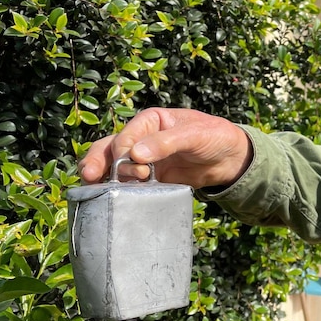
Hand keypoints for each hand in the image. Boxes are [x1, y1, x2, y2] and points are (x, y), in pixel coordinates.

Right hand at [78, 108, 251, 188]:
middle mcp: (142, 139)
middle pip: (110, 148)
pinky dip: (120, 190)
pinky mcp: (151, 179)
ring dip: (104, 178)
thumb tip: (136, 155)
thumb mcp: (195, 135)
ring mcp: (144, 160)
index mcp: (151, 121)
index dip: (124, 147)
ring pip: (114, 167)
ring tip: (100, 190)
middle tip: (89, 176)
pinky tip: (115, 199)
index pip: (128, 133)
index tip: (133, 162)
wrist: (232, 159)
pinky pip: (130, 184)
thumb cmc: (216, 137)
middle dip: (97, 161)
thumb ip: (167, 142)